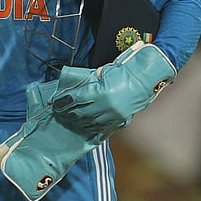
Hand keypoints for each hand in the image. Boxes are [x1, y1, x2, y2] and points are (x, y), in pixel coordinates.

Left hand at [51, 41, 175, 135]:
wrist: (145, 78)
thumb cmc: (123, 72)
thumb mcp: (102, 75)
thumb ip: (87, 84)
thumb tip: (71, 92)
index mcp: (99, 92)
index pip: (74, 99)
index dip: (62, 101)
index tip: (55, 102)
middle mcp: (106, 106)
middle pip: (79, 113)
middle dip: (67, 113)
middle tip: (59, 112)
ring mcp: (114, 115)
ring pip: (90, 123)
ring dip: (78, 121)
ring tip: (70, 118)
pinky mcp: (120, 121)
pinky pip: (102, 127)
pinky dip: (92, 127)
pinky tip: (85, 125)